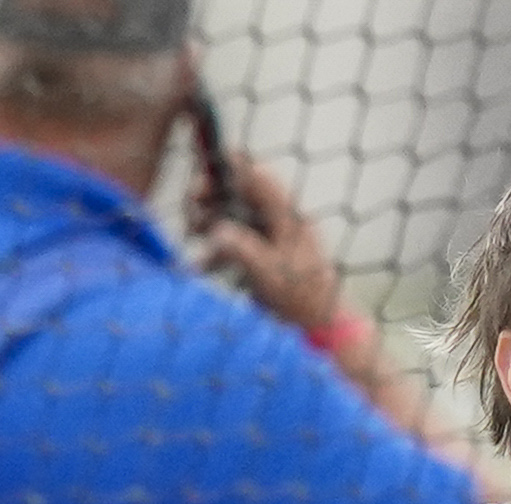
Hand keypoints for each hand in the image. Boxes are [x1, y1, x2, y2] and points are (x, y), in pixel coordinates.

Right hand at [191, 154, 343, 335]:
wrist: (320, 326)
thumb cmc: (303, 298)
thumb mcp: (270, 273)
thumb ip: (243, 250)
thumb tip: (215, 232)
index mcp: (286, 215)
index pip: (256, 177)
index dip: (229, 169)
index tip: (203, 174)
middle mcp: (276, 220)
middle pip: (237, 195)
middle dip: (209, 200)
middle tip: (190, 216)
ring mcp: (268, 238)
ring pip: (231, 218)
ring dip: (207, 225)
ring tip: (190, 237)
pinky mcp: (261, 257)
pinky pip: (233, 245)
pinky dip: (216, 252)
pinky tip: (200, 266)